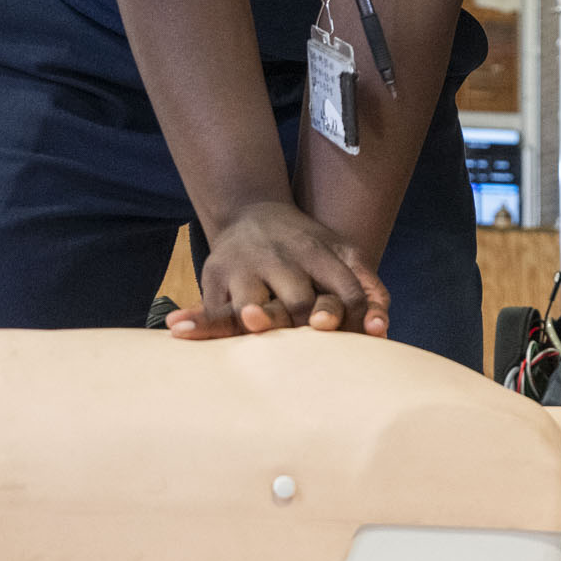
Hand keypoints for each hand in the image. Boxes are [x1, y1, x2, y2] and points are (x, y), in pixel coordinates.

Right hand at [171, 202, 390, 338]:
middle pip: (300, 300)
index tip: (354, 341)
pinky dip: (198, 320)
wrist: (251, 212)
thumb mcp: (341, 254)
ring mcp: (246, 268)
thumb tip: (380, 330)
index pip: (344, 290)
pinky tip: (179, 327)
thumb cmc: (306, 248)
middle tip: (314, 348)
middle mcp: (281, 258)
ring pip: (252, 304)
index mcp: (319, 252)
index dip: (350, 317)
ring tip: (255, 321)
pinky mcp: (216, 278)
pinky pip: (210, 307)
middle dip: (305, 320)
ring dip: (254, 317)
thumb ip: (367, 289)